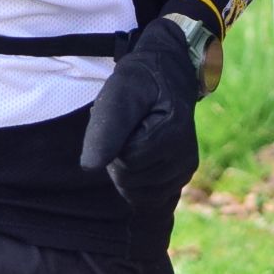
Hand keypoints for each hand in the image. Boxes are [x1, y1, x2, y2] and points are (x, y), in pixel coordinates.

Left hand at [79, 13, 206, 205]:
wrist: (168, 76)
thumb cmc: (141, 82)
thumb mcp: (119, 91)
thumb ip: (106, 127)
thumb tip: (89, 167)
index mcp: (173, 132)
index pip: (123, 159)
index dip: (112, 140)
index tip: (124, 117)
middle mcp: (184, 157)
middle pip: (128, 179)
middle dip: (117, 157)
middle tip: (127, 128)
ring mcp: (184, 171)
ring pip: (135, 192)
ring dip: (125, 170)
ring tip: (134, 139)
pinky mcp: (180, 179)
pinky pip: (146, 198)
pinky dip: (135, 183)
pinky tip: (141, 158)